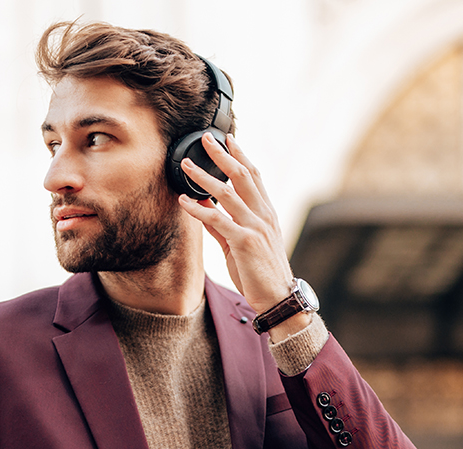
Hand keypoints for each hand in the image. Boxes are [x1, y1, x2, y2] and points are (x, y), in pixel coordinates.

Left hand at [177, 134, 311, 338]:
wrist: (277, 297)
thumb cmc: (260, 272)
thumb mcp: (240, 244)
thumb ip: (222, 224)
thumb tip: (202, 205)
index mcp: (266, 213)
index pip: (254, 176)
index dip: (240, 155)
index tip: (228, 139)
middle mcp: (263, 215)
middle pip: (242, 176)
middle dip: (223, 155)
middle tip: (206, 138)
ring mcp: (255, 227)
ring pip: (228, 193)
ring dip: (204, 177)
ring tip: (186, 165)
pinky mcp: (245, 241)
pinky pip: (218, 219)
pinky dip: (199, 208)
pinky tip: (185, 201)